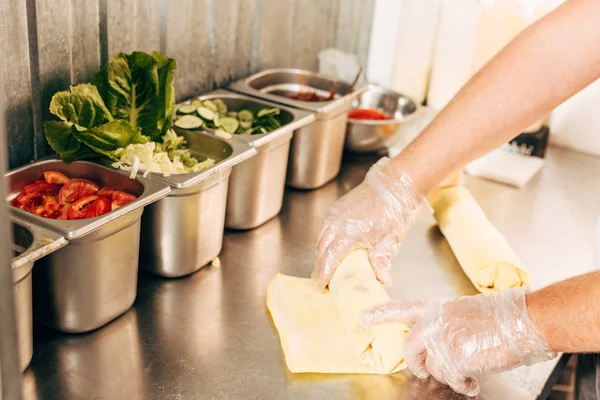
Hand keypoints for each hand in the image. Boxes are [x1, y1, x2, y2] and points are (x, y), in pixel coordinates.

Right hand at [312, 158, 426, 289]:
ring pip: (320, 241)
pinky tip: (332, 251)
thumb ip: (382, 263)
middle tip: (324, 284)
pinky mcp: (334, 211)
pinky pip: (324, 231)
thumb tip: (382, 281)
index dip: (322, 275)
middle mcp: (337, 223)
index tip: (320, 287)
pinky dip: (325, 243)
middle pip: (321, 251)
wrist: (392, 188)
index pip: (329, 258)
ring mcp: (334, 215)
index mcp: (350, 233)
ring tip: (328, 270)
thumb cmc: (393, 213)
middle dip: (320, 268)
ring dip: (322, 256)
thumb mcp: (390, 241)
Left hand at [363, 288, 555, 396]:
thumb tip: (440, 346)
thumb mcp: (465, 312)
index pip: (403, 309)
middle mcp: (434, 322)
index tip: (363, 317)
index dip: (382, 314)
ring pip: (433, 368)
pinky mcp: (454, 359)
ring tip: (468, 370)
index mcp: (437, 308)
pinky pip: (451, 380)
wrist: (524, 320)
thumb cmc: (502, 316)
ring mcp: (442, 341)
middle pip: (410, 349)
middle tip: (422, 371)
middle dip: (415, 365)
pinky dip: (462, 385)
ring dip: (449, 374)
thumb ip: (446, 325)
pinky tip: (473, 381)